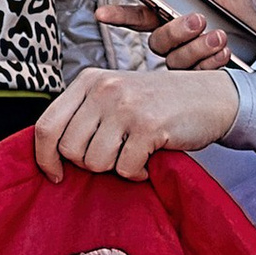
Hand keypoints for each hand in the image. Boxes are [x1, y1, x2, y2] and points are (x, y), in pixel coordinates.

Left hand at [33, 67, 237, 182]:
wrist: (210, 96)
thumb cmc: (159, 102)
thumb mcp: (114, 96)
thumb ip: (84, 115)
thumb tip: (50, 154)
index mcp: (88, 80)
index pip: (46, 125)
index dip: (45, 157)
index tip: (55, 174)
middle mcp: (103, 89)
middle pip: (69, 149)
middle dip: (89, 163)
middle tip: (113, 156)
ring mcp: (126, 106)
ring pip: (95, 162)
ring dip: (115, 167)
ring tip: (132, 153)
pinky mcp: (148, 126)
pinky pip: (125, 169)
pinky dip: (137, 172)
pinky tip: (148, 158)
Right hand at [99, 0, 231, 71]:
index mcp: (182, 12)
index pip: (143, 14)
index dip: (120, 15)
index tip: (102, 13)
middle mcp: (183, 39)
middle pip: (154, 39)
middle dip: (174, 29)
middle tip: (198, 19)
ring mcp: (193, 61)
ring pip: (171, 58)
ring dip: (196, 46)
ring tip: (222, 37)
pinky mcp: (204, 81)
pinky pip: (190, 75)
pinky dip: (208, 62)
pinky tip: (227, 55)